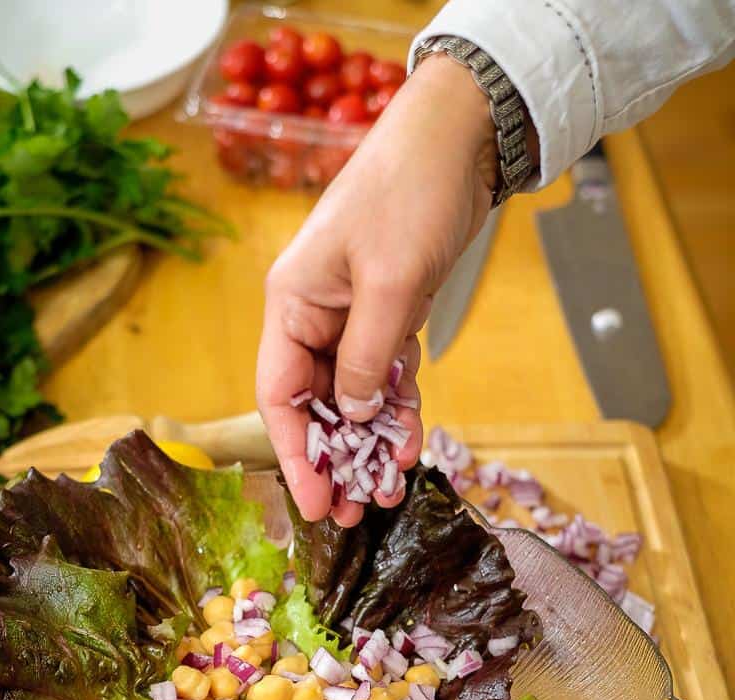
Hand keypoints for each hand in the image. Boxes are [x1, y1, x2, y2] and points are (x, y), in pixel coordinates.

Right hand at [256, 53, 498, 525]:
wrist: (460, 142)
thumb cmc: (409, 197)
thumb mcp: (387, 284)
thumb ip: (365, 359)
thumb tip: (352, 418)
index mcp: (292, 305)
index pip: (279, 396)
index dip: (293, 456)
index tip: (313, 505)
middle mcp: (314, 317)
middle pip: (314, 407)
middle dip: (334, 462)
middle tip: (352, 516)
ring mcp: (352, 318)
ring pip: (353, 399)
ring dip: (370, 446)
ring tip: (387, 492)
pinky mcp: (388, 316)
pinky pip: (387, 378)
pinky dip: (400, 410)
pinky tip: (412, 444)